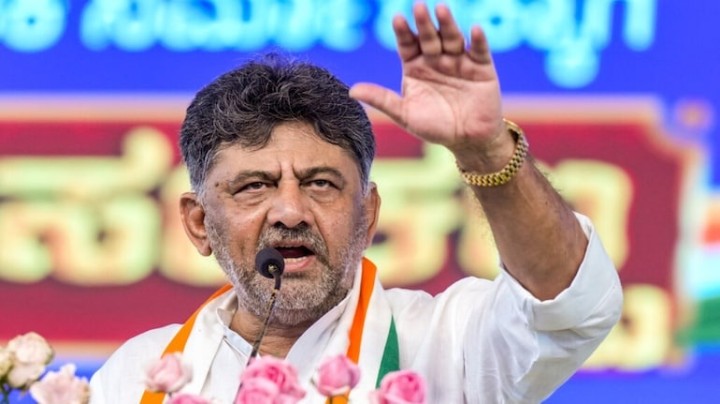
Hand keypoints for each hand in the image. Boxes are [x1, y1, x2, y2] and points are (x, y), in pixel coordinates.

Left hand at [349, 3, 505, 157]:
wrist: (468, 141)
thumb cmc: (434, 127)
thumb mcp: (405, 114)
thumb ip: (381, 100)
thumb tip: (351, 91)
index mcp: (416, 67)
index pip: (407, 45)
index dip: (403, 33)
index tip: (397, 19)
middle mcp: (436, 60)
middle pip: (429, 38)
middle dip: (424, 24)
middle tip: (419, 7)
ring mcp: (459, 61)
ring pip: (452, 39)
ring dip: (448, 25)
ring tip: (441, 10)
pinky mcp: (482, 68)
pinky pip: (480, 51)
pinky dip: (478, 40)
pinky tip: (474, 30)